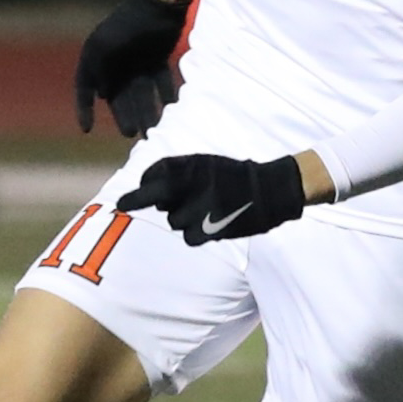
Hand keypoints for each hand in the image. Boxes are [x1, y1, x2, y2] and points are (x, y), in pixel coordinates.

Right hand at [74, 0, 187, 136]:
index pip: (85, 88)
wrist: (160, 4)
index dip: (84, 109)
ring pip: (140, 93)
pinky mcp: (156, 58)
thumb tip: (104, 96)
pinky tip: (171, 108)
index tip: (86, 130)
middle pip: (118, 96)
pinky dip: (164, 94)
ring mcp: (136, 60)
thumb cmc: (128, 26)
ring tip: (152, 130)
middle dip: (125, 116)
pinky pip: (159, 82)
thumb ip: (101, 73)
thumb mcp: (105, 49)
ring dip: (146, 111)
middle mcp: (115, 61)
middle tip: (132, 133)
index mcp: (96, 57)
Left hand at [117, 152, 304, 244]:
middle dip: (166, 202)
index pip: (151, 177)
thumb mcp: (205, 163)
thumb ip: (177, 171)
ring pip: (173, 221)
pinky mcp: (210, 230)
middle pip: (159, 200)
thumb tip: (146, 186)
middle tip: (186, 200)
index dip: (141, 189)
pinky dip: (196, 233)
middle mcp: (192, 185)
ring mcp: (200, 209)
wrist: (269, 190)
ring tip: (206, 211)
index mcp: (190, 166)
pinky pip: (188, 237)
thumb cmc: (233, 176)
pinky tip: (211, 225)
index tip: (133, 198)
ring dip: (184, 218)